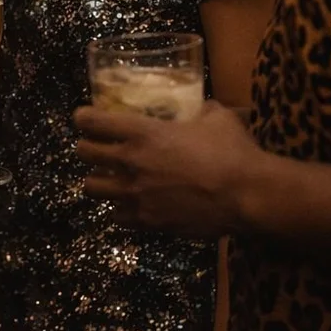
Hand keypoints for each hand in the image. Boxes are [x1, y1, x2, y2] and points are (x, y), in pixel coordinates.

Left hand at [72, 101, 264, 236]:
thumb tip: (204, 107)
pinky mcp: (146, 222)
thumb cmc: (232, 151)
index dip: (84, 118)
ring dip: (98, 181)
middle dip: (85, 148)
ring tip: (109, 179)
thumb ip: (202, 110)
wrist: (247, 196)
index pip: (90, 121)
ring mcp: (135, 195)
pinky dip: (120, 210)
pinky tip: (132, 206)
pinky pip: (116, 217)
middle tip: (96, 149)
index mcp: (142, 132)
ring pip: (90, 188)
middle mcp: (130, 162)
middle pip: (82, 153)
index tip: (86, 119)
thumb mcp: (217, 118)